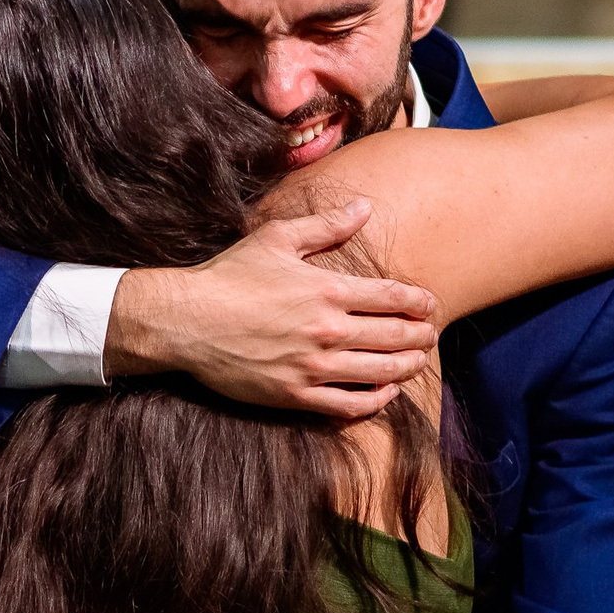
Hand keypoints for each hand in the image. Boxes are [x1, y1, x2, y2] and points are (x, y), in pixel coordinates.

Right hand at [103, 199, 440, 417]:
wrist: (184, 321)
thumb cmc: (227, 276)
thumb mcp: (276, 239)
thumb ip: (326, 225)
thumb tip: (365, 207)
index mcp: (328, 290)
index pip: (394, 298)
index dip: (420, 302)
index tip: (430, 305)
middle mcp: (327, 330)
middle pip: (396, 336)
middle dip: (421, 335)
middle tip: (430, 335)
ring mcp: (312, 366)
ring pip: (380, 372)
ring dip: (407, 367)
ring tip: (416, 362)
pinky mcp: (294, 394)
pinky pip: (349, 405)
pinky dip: (375, 401)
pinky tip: (384, 392)